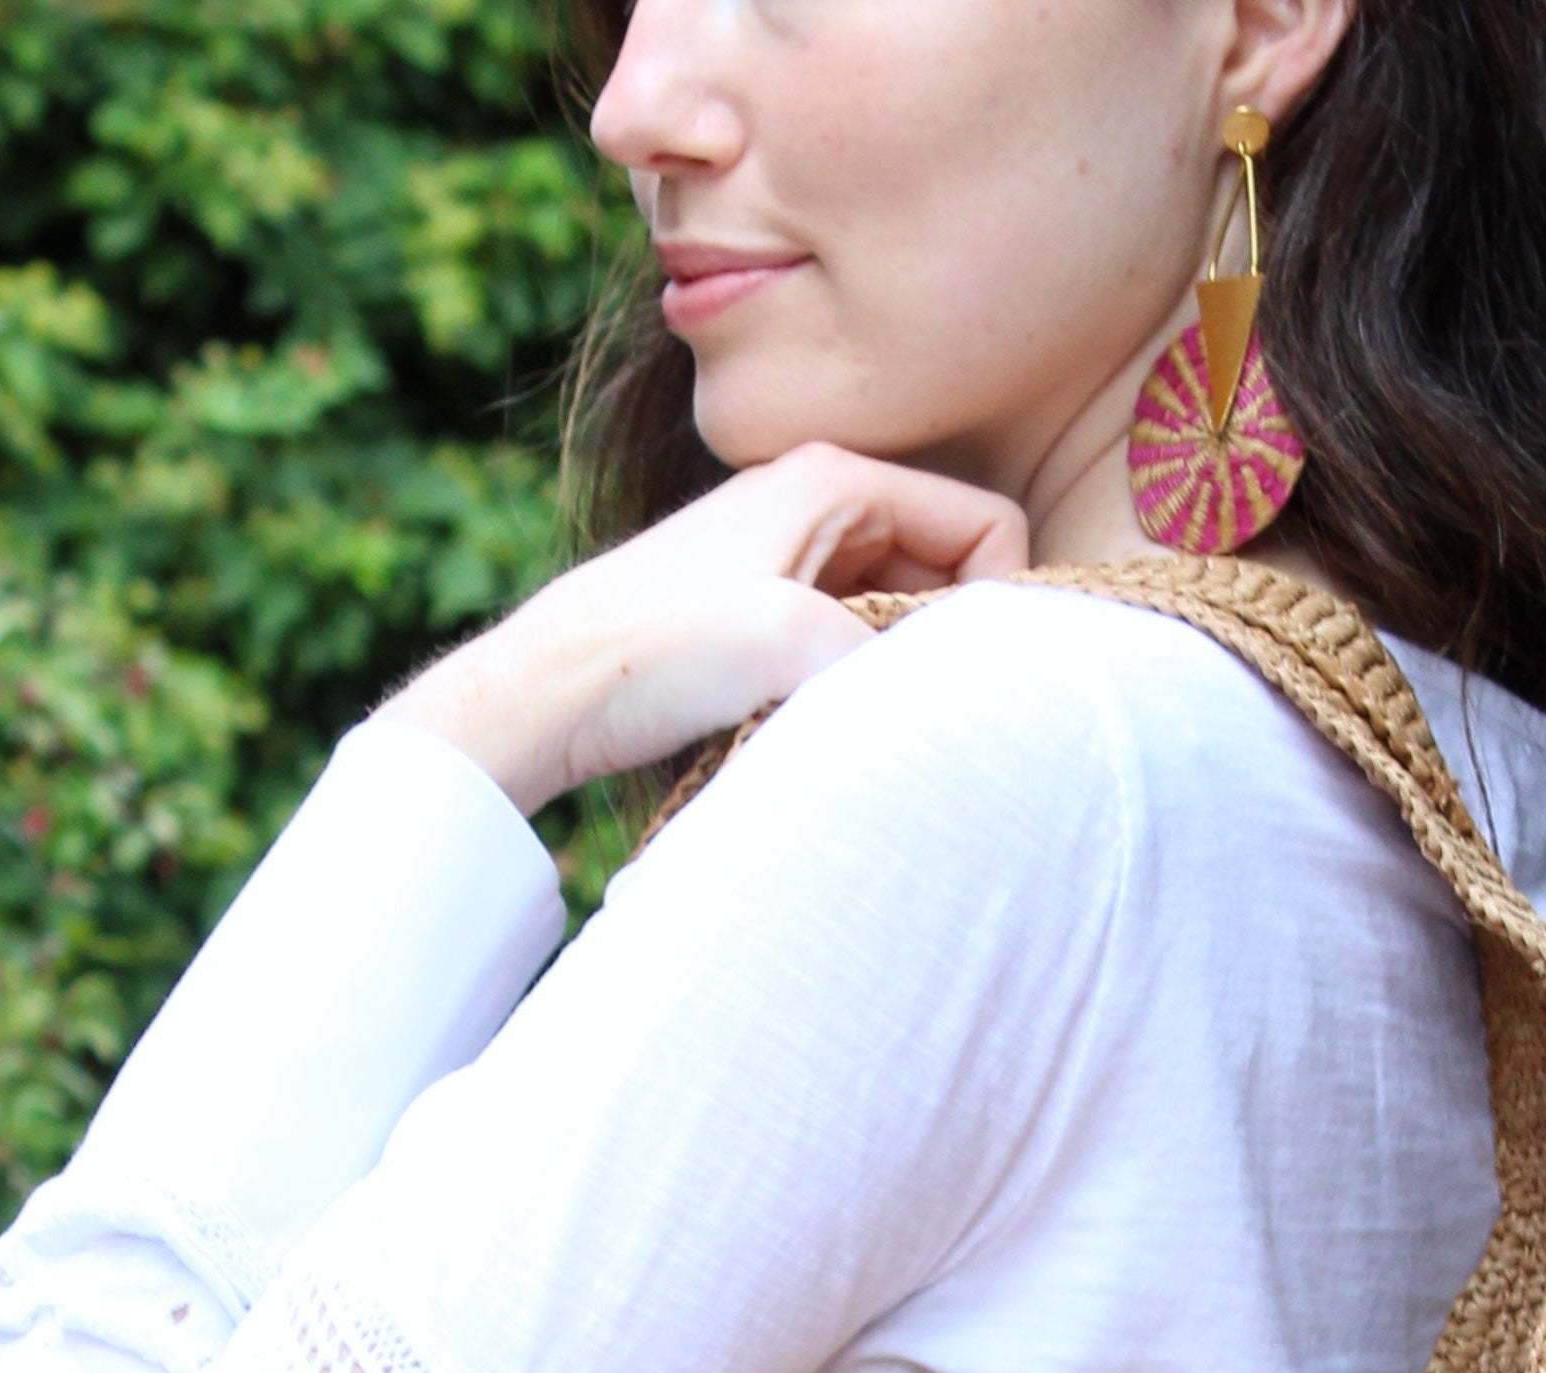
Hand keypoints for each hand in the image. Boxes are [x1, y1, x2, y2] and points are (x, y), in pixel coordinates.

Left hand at [380, 446, 1030, 815]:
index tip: (974, 676)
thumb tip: (967, 686)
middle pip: (951, 564)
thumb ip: (903, 650)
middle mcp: (818, 501)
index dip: (1003, 601)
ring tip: (873, 717)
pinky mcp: (764, 607)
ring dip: (907, 664)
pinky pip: (855, 634)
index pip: (988, 524)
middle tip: (928, 708)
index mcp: (835, 478)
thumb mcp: (796, 644)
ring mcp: (790, 553)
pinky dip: (864, 678)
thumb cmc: (654, 655)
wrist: (542, 693)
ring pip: (905, 605)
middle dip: (956, 635)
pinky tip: (832, 720)